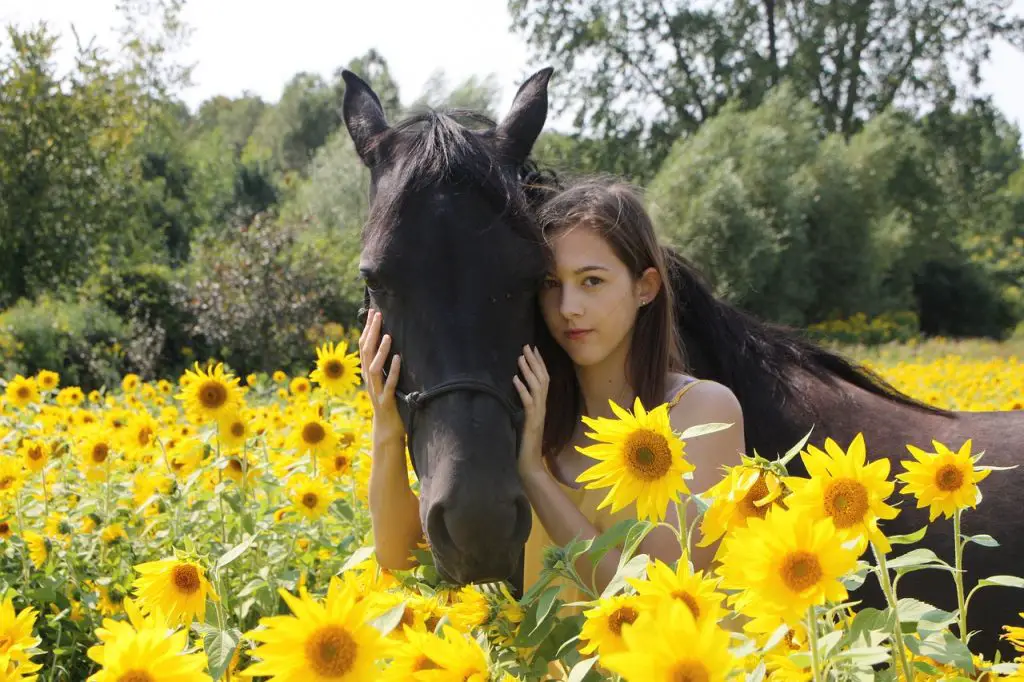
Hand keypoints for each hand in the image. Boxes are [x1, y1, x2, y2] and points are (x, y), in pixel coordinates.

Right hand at [359, 309, 404, 442]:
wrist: (387, 431)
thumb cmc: (389, 403)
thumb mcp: (385, 381)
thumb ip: (384, 365)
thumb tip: (388, 343)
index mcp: (368, 374)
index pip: (364, 347)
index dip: (367, 330)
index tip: (373, 312)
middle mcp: (369, 380)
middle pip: (366, 353)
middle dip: (372, 333)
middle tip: (378, 315)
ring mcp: (376, 391)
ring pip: (374, 368)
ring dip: (381, 351)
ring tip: (388, 336)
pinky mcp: (386, 402)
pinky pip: (389, 385)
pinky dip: (394, 372)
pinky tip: (399, 359)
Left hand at [512, 344, 548, 477]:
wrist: (530, 464)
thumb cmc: (525, 445)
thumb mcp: (524, 420)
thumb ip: (525, 407)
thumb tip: (517, 391)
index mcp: (541, 406)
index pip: (543, 380)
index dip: (538, 364)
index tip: (532, 350)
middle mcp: (542, 407)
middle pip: (542, 379)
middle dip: (534, 362)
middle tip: (526, 346)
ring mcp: (538, 415)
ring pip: (537, 387)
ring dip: (528, 371)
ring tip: (520, 357)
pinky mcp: (532, 422)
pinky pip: (528, 403)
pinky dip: (522, 390)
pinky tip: (515, 379)